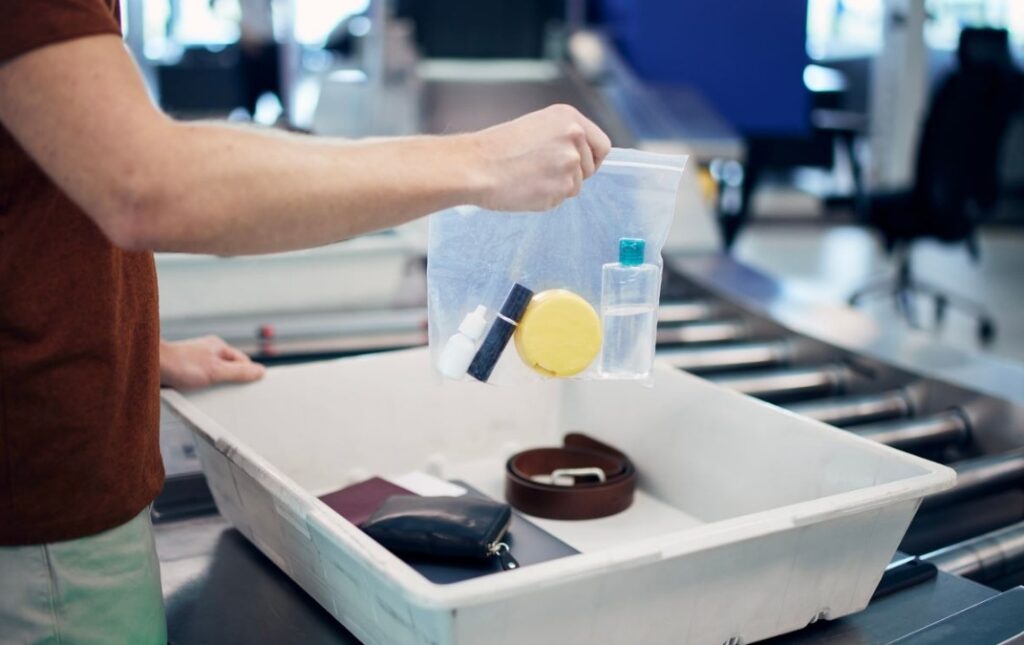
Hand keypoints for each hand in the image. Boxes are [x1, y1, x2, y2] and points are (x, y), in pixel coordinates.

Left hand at [160, 336, 265, 389]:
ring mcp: (195, 361)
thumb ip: (239, 372)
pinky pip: (199, 382)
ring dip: (214, 388)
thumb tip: (261, 371)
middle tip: (232, 395)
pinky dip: (201, 390)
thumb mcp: (216, 371)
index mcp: (218, 346)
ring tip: (212, 396)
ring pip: (213, 377)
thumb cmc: (180, 364)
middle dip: (231, 382)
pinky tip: (198, 396)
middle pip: (229, 369)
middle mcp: (207, 352)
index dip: (248, 374)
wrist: (149, 366)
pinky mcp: (183, 371)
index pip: (243, 361)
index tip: (252, 387)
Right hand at [468, 104, 612, 210]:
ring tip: (529, 178)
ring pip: (575, 187)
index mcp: (569, 118)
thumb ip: (563, 138)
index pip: (602, 144)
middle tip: (543, 172)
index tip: (582, 165)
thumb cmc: (497, 148)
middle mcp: (574, 138)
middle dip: (572, 174)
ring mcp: (569, 164)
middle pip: (591, 168)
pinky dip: (545, 199)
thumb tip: (581, 157)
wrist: (475, 166)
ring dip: (556, 187)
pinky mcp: (561, 188)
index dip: (593, 158)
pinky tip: (526, 188)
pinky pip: (560, 200)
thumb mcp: (536, 127)